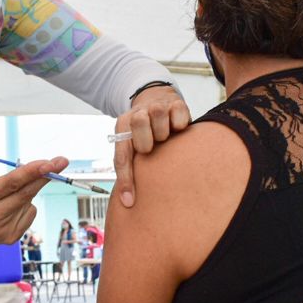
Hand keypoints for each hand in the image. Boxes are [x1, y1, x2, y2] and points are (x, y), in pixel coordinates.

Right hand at [0, 131, 67, 261]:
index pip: (11, 182)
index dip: (31, 172)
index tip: (49, 163)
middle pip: (26, 192)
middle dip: (45, 176)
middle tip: (60, 161)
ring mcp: (3, 228)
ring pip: (29, 202)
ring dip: (27, 192)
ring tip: (9, 195)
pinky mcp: (11, 237)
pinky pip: (30, 214)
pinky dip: (26, 207)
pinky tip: (11, 207)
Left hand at [113, 85, 190, 206]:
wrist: (159, 100)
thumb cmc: (145, 132)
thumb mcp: (133, 145)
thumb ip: (129, 166)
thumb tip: (128, 201)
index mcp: (122, 126)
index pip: (121, 155)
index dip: (126, 180)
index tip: (129, 201)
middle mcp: (138, 113)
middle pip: (139, 123)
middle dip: (147, 140)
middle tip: (152, 147)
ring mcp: (157, 106)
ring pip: (159, 115)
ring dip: (164, 132)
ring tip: (166, 137)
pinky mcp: (177, 104)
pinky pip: (180, 117)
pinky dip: (180, 125)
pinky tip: (177, 129)